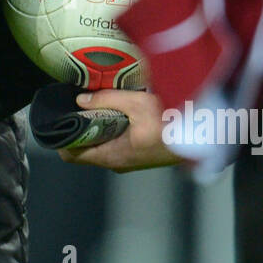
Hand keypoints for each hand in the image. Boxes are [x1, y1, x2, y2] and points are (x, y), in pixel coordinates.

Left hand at [57, 89, 183, 172]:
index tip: (59, 118)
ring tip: (93, 104)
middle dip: (78, 128)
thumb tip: (81, 99)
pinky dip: (110, 128)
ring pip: (101, 145)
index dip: (61, 137)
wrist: (203, 136)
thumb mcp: (136, 104)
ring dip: (95, 127)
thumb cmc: (171, 123)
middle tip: (75, 105)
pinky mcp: (140, 153)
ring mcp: (129, 160)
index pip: (72, 155)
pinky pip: (116, 143)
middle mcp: (118, 162)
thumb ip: (106, 99)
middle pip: (85, 149)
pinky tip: (114, 110)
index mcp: (111, 156)